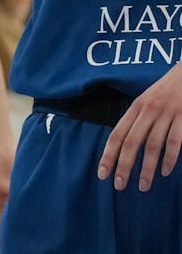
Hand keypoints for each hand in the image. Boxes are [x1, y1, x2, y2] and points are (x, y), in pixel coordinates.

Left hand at [98, 66, 181, 190]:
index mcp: (135, 108)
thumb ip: (136, 121)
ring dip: (147, 168)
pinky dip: (169, 159)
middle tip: (119, 185)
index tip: (102, 173)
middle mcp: (148, 111)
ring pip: (153, 146)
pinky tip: (164, 172)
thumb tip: (122, 146)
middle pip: (131, 142)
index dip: (108, 155)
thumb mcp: (146, 101)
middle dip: (124, 166)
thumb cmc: (165, 91)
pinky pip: (175, 142)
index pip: (116, 134)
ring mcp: (166, 114)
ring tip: (143, 186)